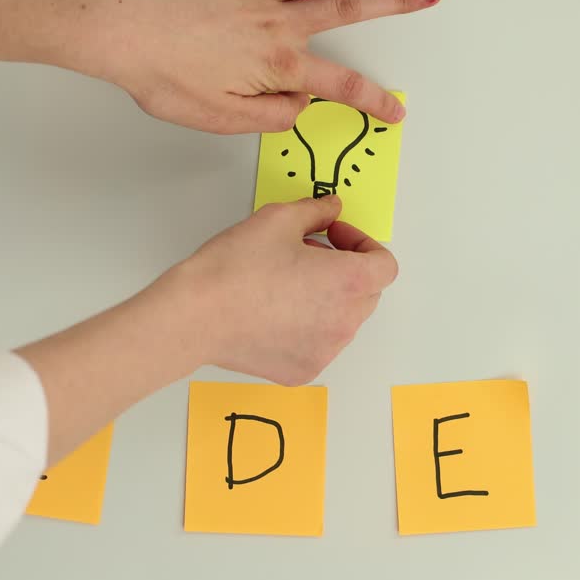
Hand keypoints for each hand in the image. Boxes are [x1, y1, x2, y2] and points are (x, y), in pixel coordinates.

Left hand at [74, 0, 442, 133]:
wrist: (120, 29)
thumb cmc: (161, 73)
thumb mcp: (218, 117)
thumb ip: (268, 117)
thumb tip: (298, 108)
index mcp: (277, 66)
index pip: (340, 86)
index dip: (373, 100)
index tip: (395, 110)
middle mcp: (277, 23)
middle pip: (351, 11)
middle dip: (398, 2)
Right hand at [160, 196, 397, 385]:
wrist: (194, 316)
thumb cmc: (234, 269)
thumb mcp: (279, 219)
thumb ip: (316, 211)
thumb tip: (331, 208)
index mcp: (349, 282)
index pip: (385, 265)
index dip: (363, 244)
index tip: (335, 236)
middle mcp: (345, 322)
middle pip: (367, 293)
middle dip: (345, 269)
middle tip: (307, 254)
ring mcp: (326, 351)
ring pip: (343, 320)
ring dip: (327, 298)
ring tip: (286, 282)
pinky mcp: (304, 370)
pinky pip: (319, 344)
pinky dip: (307, 327)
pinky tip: (273, 312)